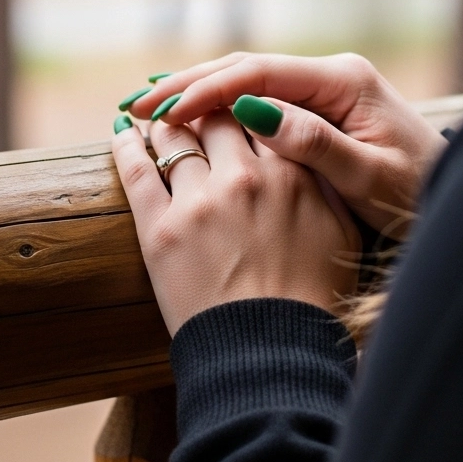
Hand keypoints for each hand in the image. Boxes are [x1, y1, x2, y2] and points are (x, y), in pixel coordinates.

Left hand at [112, 109, 360, 336]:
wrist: (270, 359)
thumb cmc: (314, 303)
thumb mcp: (341, 233)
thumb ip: (327, 184)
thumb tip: (312, 153)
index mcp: (294, 174)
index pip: (262, 114)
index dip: (246, 105)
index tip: (235, 103)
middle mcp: (246, 177)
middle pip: (217, 116)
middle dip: (205, 106)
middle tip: (192, 102)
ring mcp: (200, 201)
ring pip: (174, 136)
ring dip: (165, 120)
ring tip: (155, 114)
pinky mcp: (159, 230)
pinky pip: (136, 170)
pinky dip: (125, 145)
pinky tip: (121, 131)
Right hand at [125, 53, 447, 234]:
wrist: (456, 197)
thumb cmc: (417, 193)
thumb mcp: (367, 176)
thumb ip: (314, 144)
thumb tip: (254, 113)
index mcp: (343, 81)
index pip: (258, 74)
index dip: (205, 91)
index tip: (162, 112)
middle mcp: (332, 75)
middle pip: (246, 69)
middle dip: (188, 85)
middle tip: (134, 104)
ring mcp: (326, 90)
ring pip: (249, 83)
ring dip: (199, 93)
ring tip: (147, 105)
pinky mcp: (322, 110)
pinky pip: (262, 101)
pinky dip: (222, 107)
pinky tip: (190, 117)